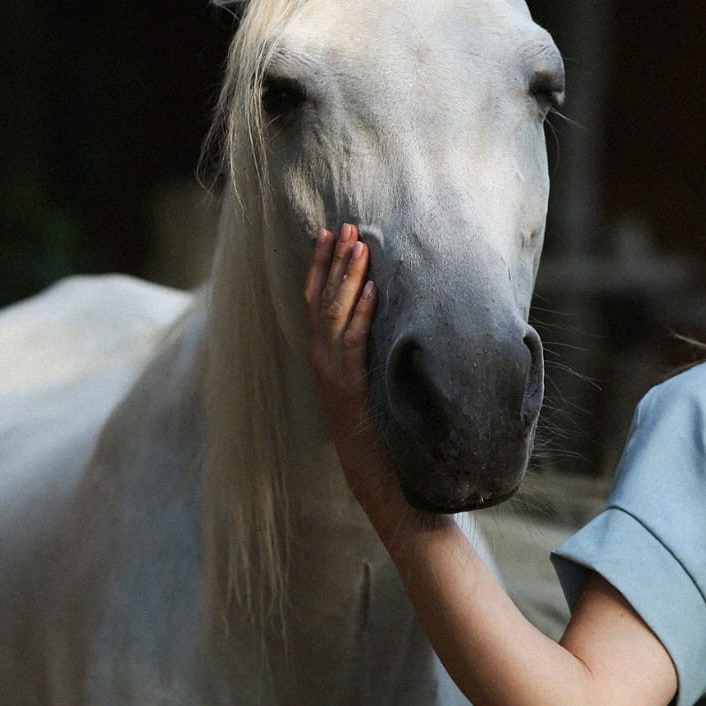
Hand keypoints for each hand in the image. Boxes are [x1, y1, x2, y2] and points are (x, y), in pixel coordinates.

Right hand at [301, 223, 403, 520]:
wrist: (377, 478)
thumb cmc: (381, 432)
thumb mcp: (371, 384)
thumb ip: (370, 353)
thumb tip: (389, 314)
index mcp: (325, 358)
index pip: (316, 303)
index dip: (321, 268)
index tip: (330, 235)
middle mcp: (322, 363)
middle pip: (320, 301)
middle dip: (333, 262)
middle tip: (346, 226)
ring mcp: (333, 376)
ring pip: (334, 316)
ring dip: (347, 279)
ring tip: (359, 245)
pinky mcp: (350, 390)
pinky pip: (354, 344)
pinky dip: (363, 315)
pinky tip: (375, 290)